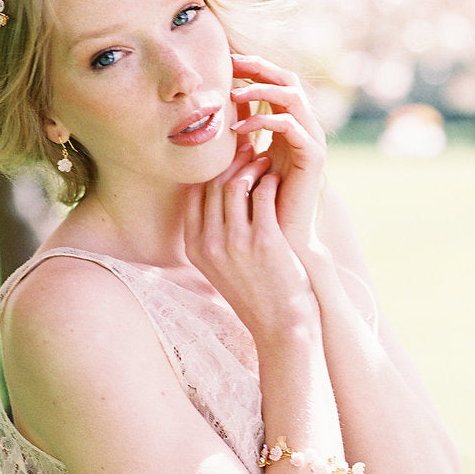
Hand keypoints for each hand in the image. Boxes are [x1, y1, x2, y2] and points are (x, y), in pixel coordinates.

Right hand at [184, 140, 316, 342]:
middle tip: (248, 149)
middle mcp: (210, 243)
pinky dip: (269, 181)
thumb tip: (214, 194)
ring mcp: (235, 242)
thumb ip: (211, 234)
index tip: (226, 157)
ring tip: (265, 160)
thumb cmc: (254, 292)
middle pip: (213, 185)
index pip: (194, 194)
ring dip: (251, 166)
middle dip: (231, 162)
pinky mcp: (263, 240)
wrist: (280, 325)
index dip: (210, 170)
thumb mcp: (219, 266)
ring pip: (236, 185)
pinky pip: (262, 195)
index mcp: (195, 247)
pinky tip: (277, 178)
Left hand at [229, 53, 327, 260]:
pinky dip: (265, 121)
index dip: (252, 68)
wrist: (282, 238)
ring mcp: (311, 139)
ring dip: (260, 90)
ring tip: (233, 95)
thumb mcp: (239, 161)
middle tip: (230, 63)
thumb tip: (209, 116)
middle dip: (259, 67)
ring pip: (291, 96)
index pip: (273, 83)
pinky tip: (239, 129)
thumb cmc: (256, 204)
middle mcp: (302, 127)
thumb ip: (234, 138)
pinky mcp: (313, 156)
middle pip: (287, 79)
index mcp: (287, 125)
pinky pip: (291, 126)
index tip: (223, 62)